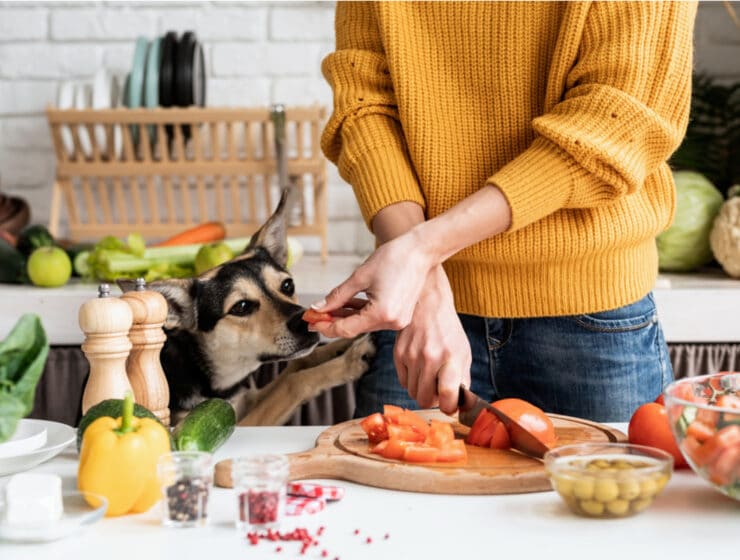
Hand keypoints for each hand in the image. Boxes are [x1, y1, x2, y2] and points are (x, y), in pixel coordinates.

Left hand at [309, 227, 436, 338]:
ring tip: (327, 309)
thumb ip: (337, 296)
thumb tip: (319, 307)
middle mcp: (392, 322)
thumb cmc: (394, 258)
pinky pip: (374, 318)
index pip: (346, 329)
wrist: (421, 250)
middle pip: (355, 328)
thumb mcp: (360, 276)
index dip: (325, 326)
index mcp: (382, 313)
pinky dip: (360, 313)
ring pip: (364, 324)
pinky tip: (346, 306)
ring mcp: (398, 320)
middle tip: (314, 315)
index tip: (310, 321)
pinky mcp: (400, 315)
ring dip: (346, 317)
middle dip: (333, 321)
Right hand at [394, 266, 470, 413]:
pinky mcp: (398, 354)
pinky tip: (419, 368)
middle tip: (438, 391)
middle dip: (433, 401)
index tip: (450, 405)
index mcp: (450, 357)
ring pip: (413, 393)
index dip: (449, 407)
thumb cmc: (448, 330)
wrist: (427, 304)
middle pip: (425, 399)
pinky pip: (403, 381)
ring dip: (422, 390)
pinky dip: (412, 381)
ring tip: (430, 377)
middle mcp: (429, 357)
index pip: (447, 394)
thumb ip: (462, 379)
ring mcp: (411, 356)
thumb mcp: (463, 352)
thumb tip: (459, 404)